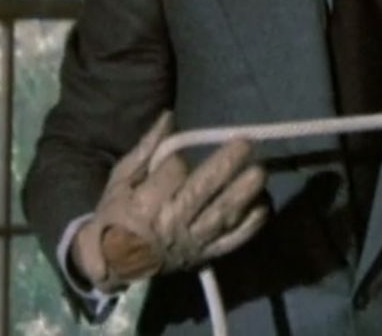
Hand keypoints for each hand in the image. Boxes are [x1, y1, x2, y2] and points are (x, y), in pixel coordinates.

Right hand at [72, 111, 267, 290]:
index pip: (172, 172)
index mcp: (145, 202)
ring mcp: (192, 242)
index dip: (180, 156)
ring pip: (222, 216)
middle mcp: (171, 223)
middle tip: (246, 143)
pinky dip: (251, 225)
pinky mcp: (206, 255)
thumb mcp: (121, 179)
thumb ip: (147, 148)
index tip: (183, 149)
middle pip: (202, 190)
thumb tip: (170, 116)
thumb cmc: (118, 215)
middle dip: (226, 165)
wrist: (118, 264)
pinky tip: (263, 204)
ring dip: (244, 193)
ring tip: (260, 171)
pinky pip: (233, 241)